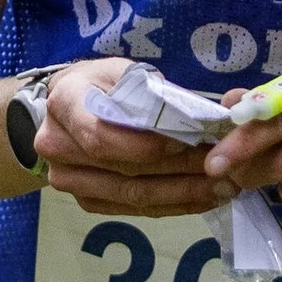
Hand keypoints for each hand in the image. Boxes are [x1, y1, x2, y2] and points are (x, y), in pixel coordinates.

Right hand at [36, 58, 221, 218]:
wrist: (67, 107)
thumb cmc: (102, 84)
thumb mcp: (124, 73)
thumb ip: (152, 95)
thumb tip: (197, 120)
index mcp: (65, 104)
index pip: (103, 136)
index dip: (148, 145)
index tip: (189, 142)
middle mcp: (57, 147)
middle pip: (125, 170)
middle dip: (180, 171)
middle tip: (224, 167)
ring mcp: (68, 180)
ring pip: (132, 196)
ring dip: (183, 194)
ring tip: (223, 187)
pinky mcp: (86, 201)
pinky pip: (133, 209)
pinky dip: (172, 205)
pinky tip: (204, 199)